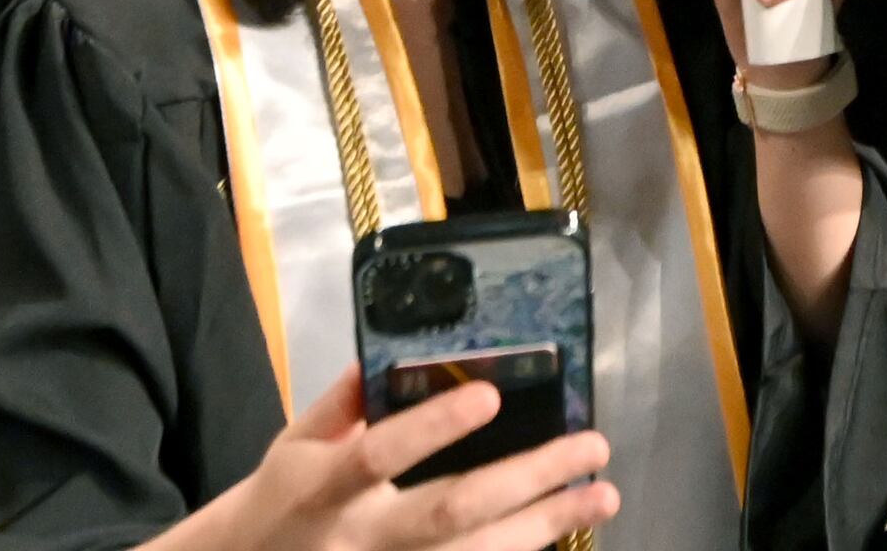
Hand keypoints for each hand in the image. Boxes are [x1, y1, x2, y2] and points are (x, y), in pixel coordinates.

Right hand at [188, 367, 612, 550]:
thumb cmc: (284, 497)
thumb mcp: (294, 443)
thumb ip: (340, 403)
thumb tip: (383, 355)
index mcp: (325, 489)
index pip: (379, 454)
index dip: (433, 427)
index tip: (489, 394)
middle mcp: (364, 539)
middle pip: (451, 512)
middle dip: (527, 479)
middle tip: (589, 447)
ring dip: (546, 524)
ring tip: (602, 495)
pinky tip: (565, 529)